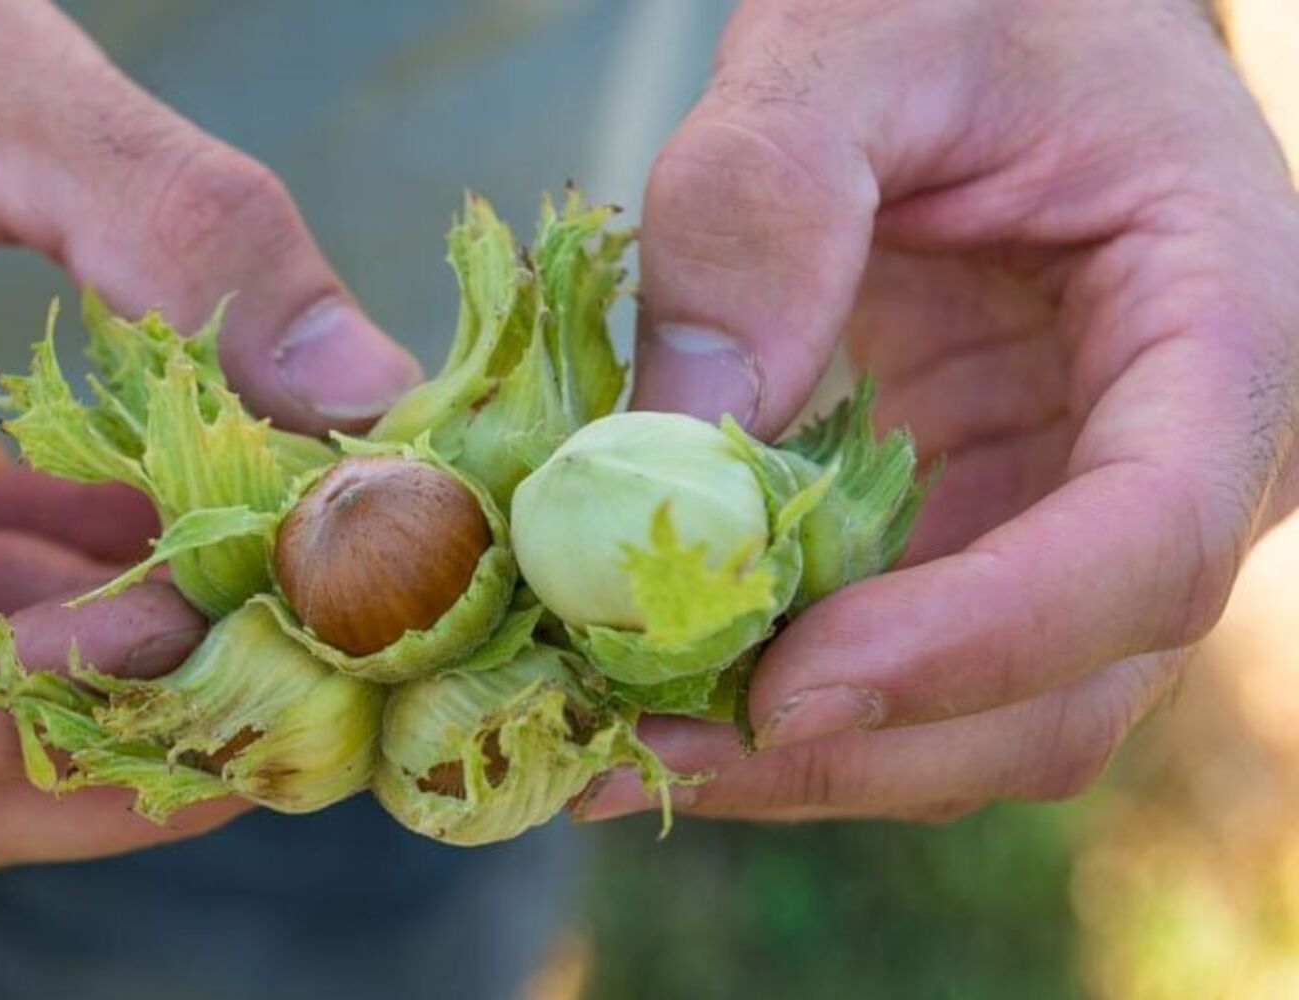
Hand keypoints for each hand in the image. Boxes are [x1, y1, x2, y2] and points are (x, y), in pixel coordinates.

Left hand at [582, 0, 1298, 821]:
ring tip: (614, 741)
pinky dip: (778, 689)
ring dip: (803, 752)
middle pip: (1065, 688)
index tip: (790, 684)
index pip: (1145, 544)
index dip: (977, 642)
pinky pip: (902, 656)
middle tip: (643, 754)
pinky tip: (648, 681)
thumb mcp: (856, 38)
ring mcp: (1080, 511)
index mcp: (1231, 325)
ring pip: (980, 715)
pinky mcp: (982, 528)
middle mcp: (1185, 458)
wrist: (990, 10)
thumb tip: (683, 431)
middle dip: (859, 743)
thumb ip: (769, 203)